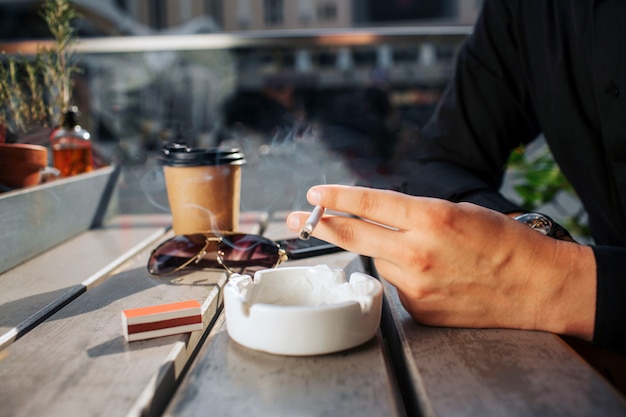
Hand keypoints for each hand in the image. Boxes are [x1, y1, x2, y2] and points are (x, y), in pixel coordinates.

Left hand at [287, 185, 595, 339]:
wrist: (535, 286)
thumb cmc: (503, 242)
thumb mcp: (460, 211)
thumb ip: (414, 215)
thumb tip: (377, 217)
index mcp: (431, 218)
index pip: (371, 203)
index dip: (338, 196)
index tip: (314, 194)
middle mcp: (418, 252)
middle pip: (355, 236)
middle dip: (322, 225)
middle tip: (297, 220)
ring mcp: (417, 284)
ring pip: (380, 261)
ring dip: (388, 253)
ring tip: (426, 253)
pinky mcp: (419, 308)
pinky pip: (398, 285)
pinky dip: (406, 276)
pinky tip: (435, 275)